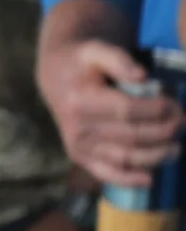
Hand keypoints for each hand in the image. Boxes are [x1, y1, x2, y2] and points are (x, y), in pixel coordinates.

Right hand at [40, 40, 181, 187]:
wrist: (56, 80)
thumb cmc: (82, 64)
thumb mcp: (96, 51)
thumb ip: (118, 59)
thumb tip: (142, 76)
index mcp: (81, 101)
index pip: (127, 111)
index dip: (157, 110)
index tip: (176, 105)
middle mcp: (78, 128)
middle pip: (130, 136)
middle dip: (163, 132)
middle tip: (181, 123)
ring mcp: (78, 146)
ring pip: (124, 157)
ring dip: (155, 156)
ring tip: (177, 149)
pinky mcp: (80, 157)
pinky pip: (106, 173)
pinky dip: (128, 179)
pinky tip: (149, 179)